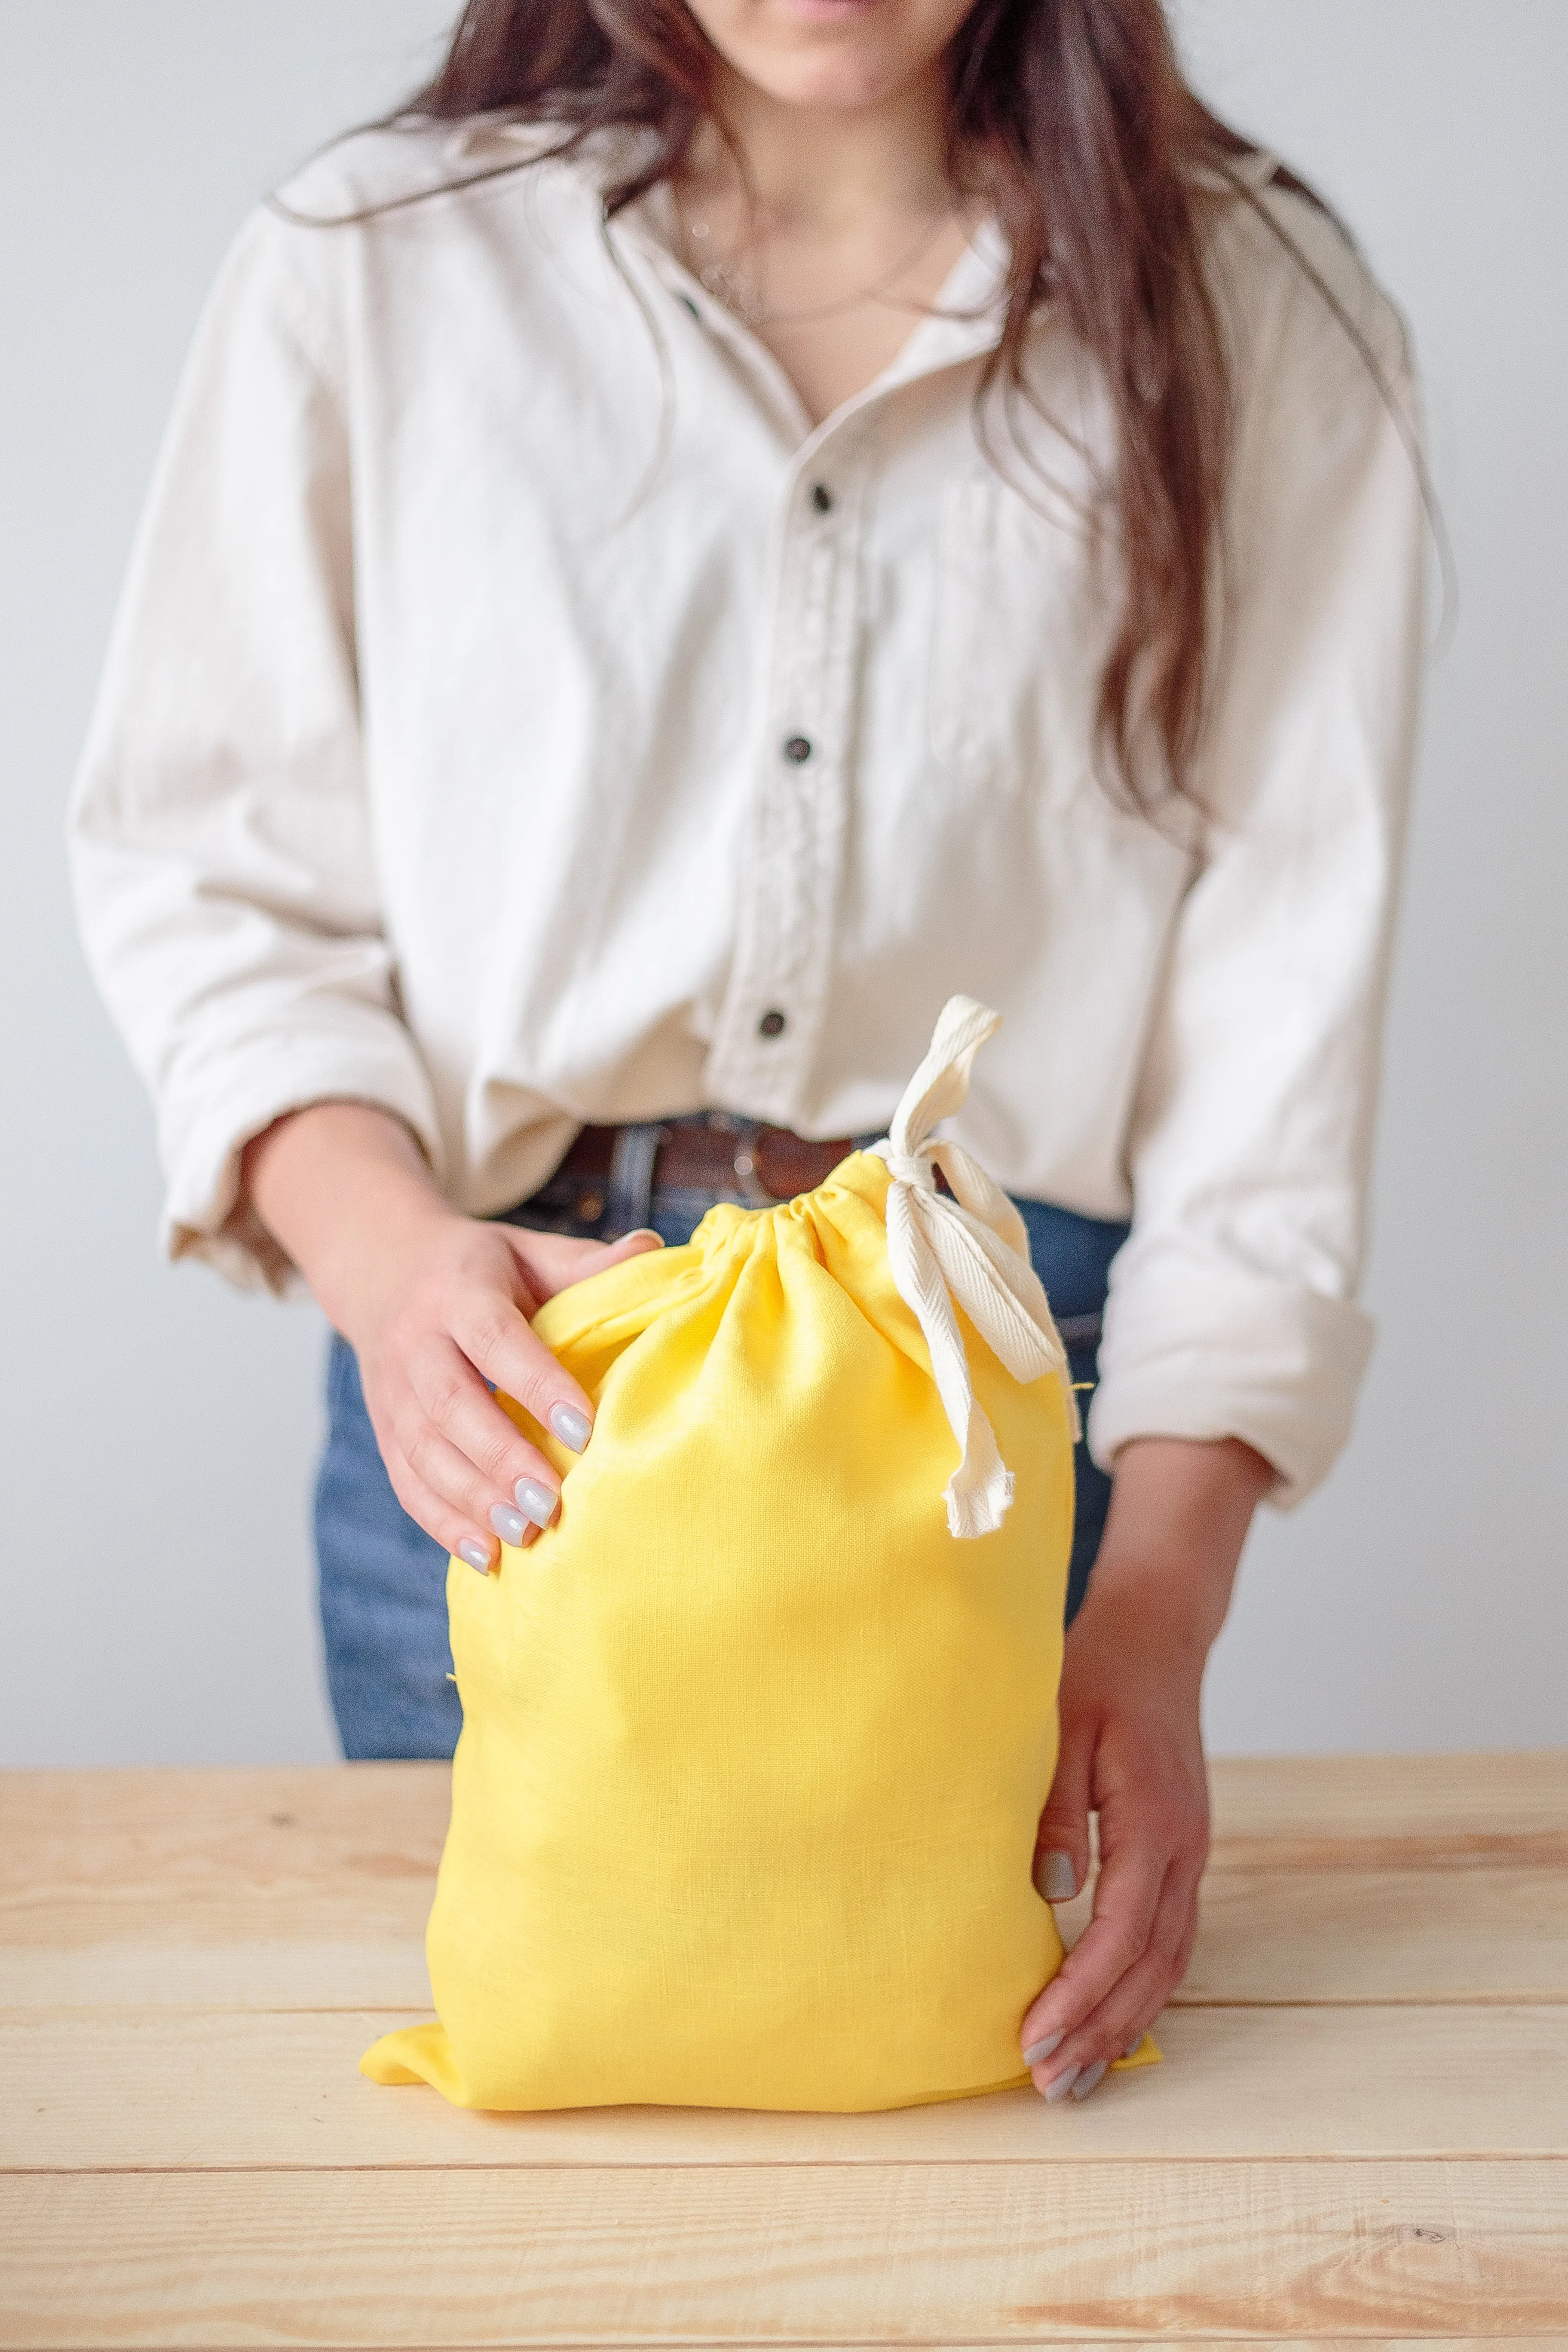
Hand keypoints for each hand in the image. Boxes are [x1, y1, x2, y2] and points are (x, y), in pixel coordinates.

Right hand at [340, 1209, 660, 1572]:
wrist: (384, 1270)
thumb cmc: (481, 1268)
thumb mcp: (529, 1251)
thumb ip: (586, 1263)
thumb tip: (653, 1246)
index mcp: (457, 1291)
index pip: (494, 1340)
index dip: (536, 1384)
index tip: (584, 1429)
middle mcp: (414, 1342)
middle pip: (452, 1405)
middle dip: (502, 1459)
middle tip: (553, 1503)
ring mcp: (391, 1392)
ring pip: (425, 1452)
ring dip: (473, 1499)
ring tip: (525, 1534)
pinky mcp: (384, 1431)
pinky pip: (407, 1483)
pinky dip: (443, 1523)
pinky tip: (486, 1555)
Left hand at [1018, 1435, 1273, 2102]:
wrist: (1157, 1631)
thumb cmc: (1100, 1672)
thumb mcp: (1063, 1727)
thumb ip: (1056, 1809)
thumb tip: (1050, 1893)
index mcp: (1156, 1820)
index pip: (1121, 1932)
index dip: (1079, 1993)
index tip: (1034, 2037)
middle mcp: (1184, 1848)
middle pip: (1151, 1967)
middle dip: (1101, 2031)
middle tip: (1049, 2085)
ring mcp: (1190, 1854)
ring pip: (1168, 1964)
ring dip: (1124, 2024)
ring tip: (1075, 2077)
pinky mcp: (1181, 1853)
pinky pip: (1169, 1940)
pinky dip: (1141, 1989)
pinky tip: (1108, 2021)